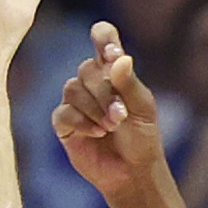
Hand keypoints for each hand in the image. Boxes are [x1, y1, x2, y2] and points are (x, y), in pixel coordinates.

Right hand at [53, 25, 168, 199]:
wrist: (133, 171)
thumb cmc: (142, 136)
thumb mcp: (142, 108)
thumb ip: (129, 83)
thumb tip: (119, 57)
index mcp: (114, 69)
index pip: (103, 36)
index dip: (103, 38)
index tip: (112, 53)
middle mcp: (92, 81)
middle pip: (87, 69)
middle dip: (105, 94)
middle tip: (121, 116)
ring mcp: (76, 101)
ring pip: (73, 89)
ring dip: (95, 110)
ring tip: (111, 127)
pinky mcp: (64, 122)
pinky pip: (64, 112)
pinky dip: (82, 123)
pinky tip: (97, 133)